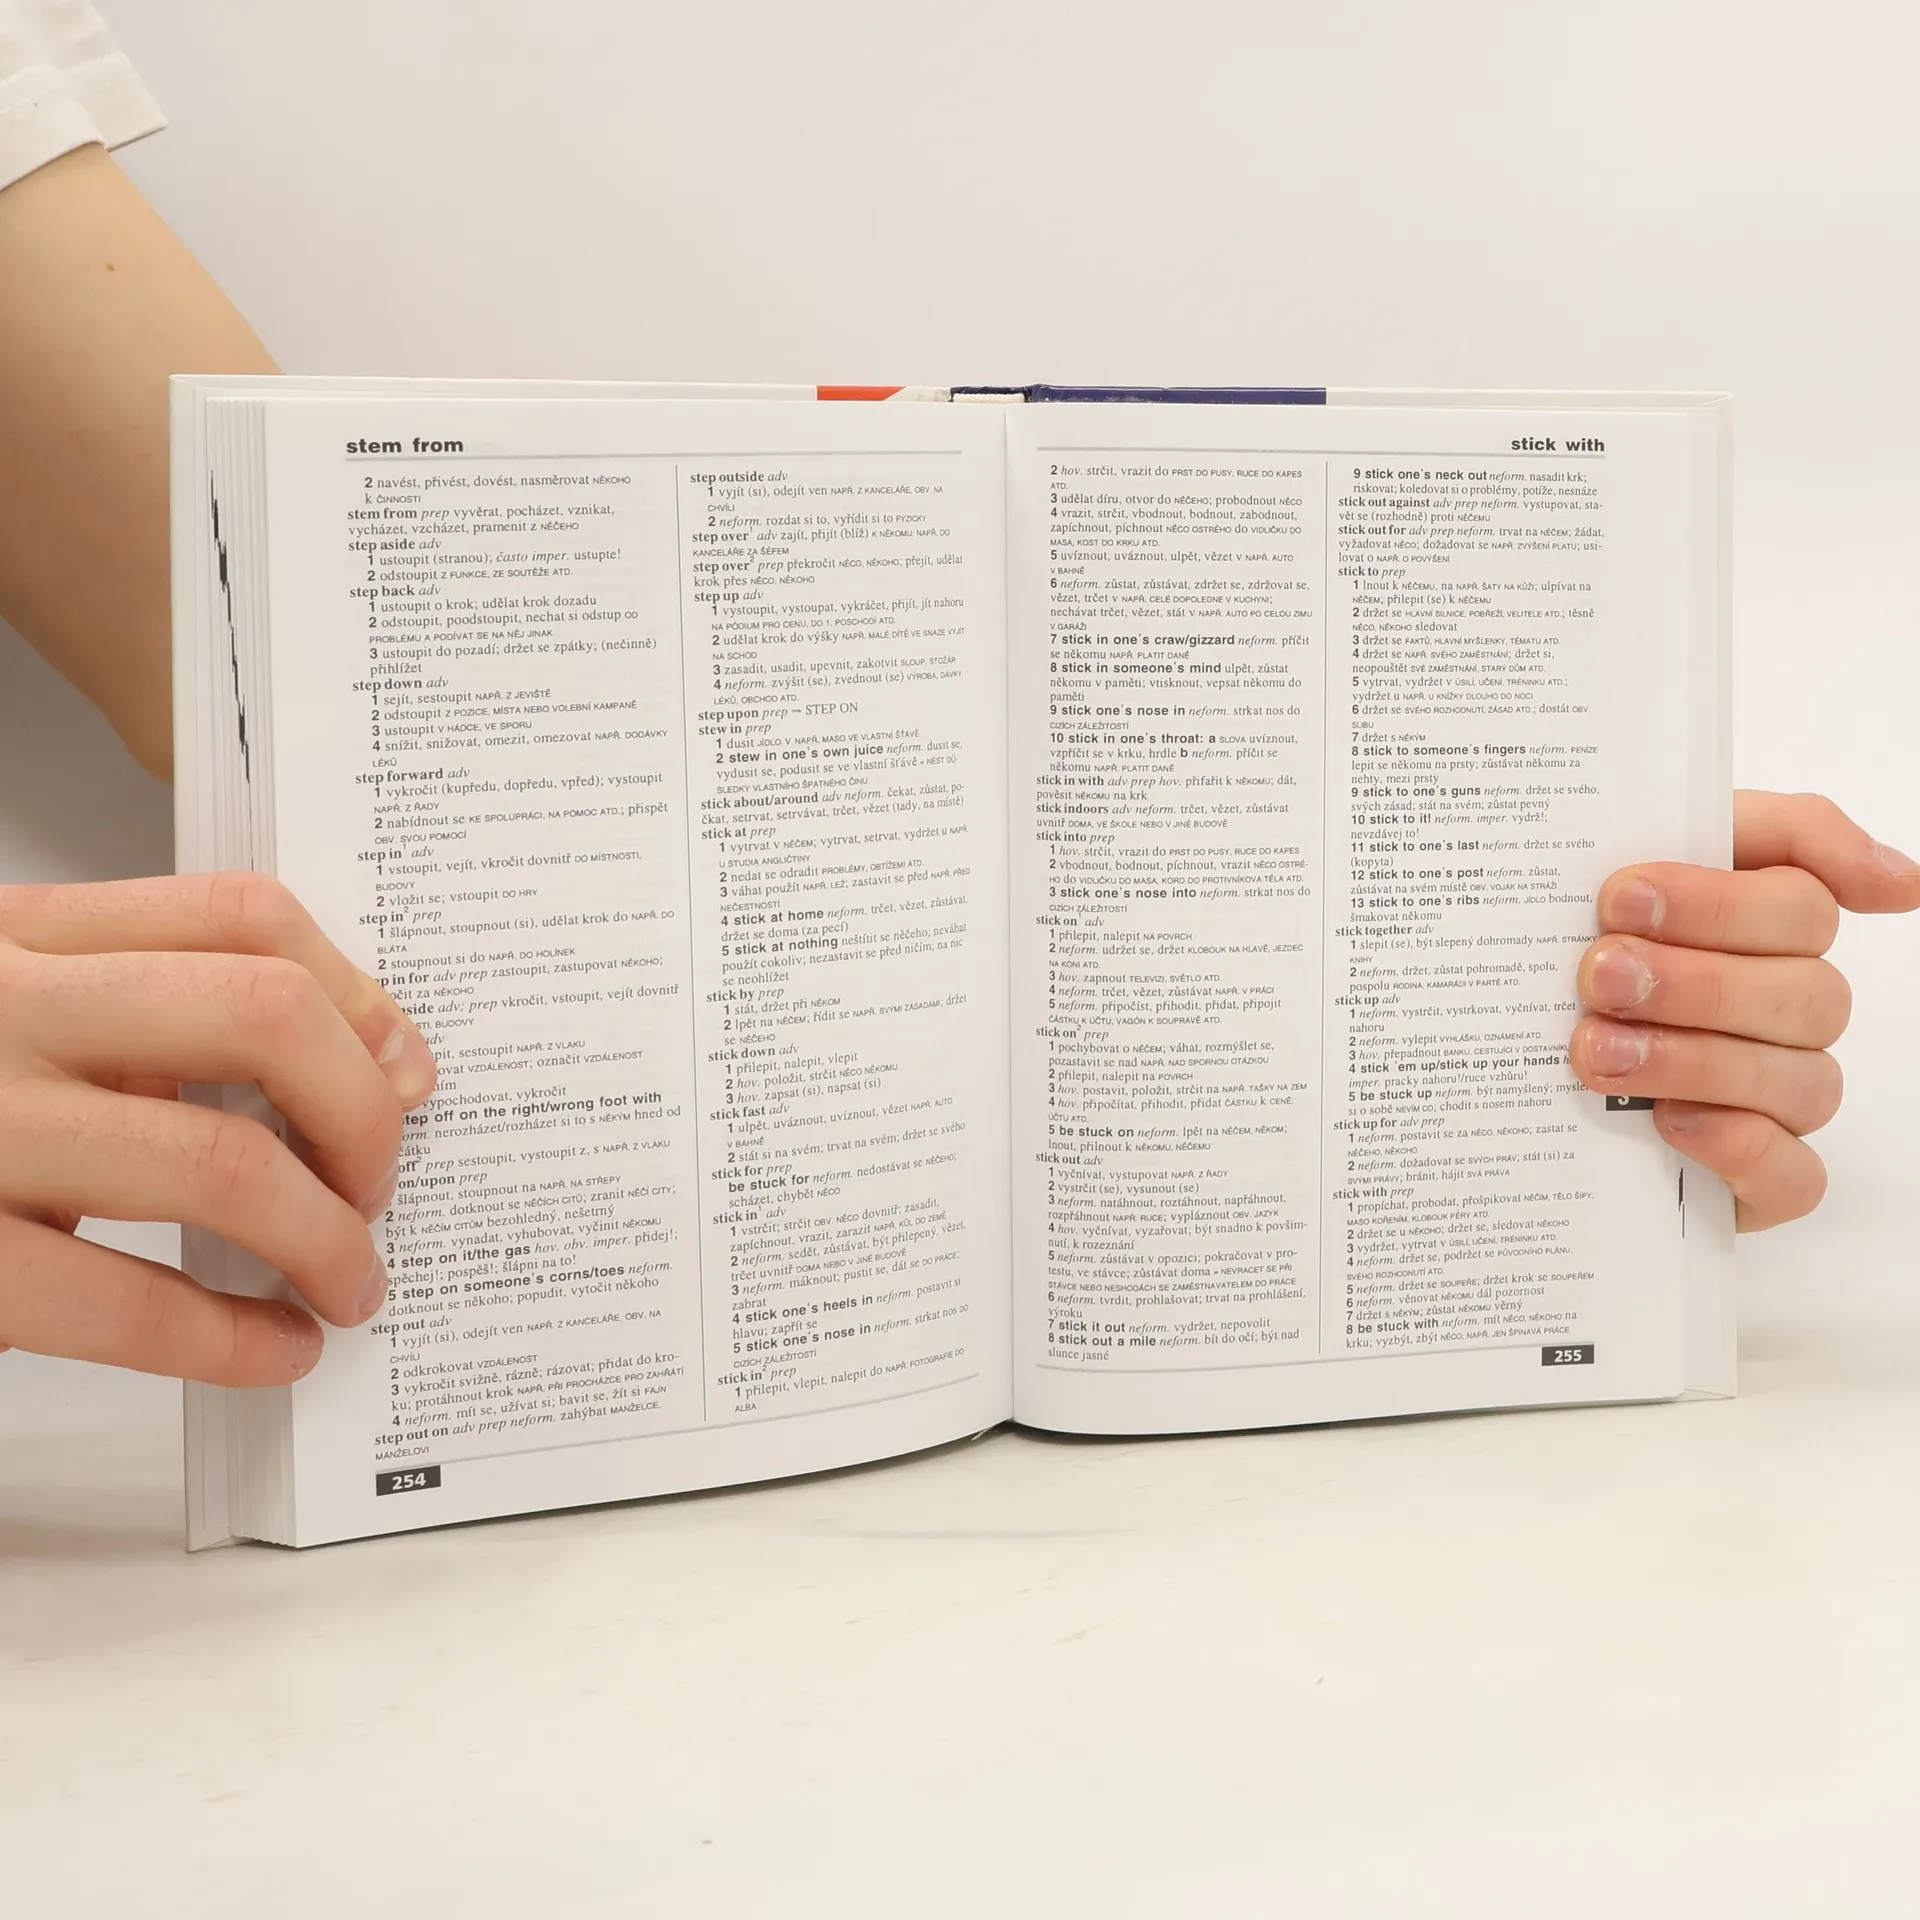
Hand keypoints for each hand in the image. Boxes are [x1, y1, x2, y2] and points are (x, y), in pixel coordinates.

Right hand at [0, 874, 434, 1383]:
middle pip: (264, 1015)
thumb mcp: (4, 1007)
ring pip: (219, 1162)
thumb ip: (133, 1013)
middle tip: (378, 1183)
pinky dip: (230, 1337)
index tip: (406, 1071)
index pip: (242, 915)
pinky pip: (121, 1299)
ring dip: (324, 1238)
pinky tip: (271, 1347)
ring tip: (348, 1281)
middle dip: (361, 1114)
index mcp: (20, 936)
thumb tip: (346, 1069)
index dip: (359, 995)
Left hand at [1571, 792, 1919, 1230]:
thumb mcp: (1626, 859)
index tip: (1621, 898)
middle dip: (1694, 982)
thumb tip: (1898, 881)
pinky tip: (1668, 1121)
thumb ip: (1761, 832)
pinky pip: (1795, 1176)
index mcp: (1769, 929)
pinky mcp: (1759, 1181)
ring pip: (1799, 1079)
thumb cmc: (1575, 952)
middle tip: (1598, 975)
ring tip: (1595, 1048)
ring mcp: (1781, 1099)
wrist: (1497, 1065)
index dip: (1717, 902)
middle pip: (1804, 993)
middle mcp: (1789, 1012)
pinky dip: (1738, 1146)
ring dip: (1693, 1059)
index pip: (1800, 905)